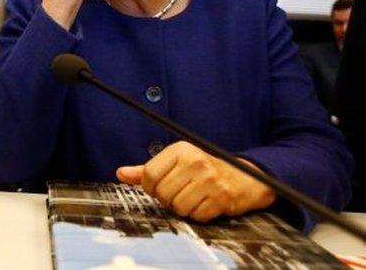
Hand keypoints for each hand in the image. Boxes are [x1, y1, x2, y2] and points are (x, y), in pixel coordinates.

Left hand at [116, 141, 274, 222]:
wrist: (245, 176)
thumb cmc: (204, 168)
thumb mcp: (176, 161)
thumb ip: (147, 169)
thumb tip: (120, 173)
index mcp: (181, 150)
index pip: (149, 174)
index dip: (149, 187)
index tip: (157, 187)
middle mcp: (195, 162)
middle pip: (162, 193)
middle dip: (166, 199)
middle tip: (178, 193)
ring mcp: (210, 180)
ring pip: (177, 207)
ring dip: (182, 208)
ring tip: (191, 197)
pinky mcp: (221, 198)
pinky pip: (196, 216)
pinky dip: (198, 214)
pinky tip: (204, 203)